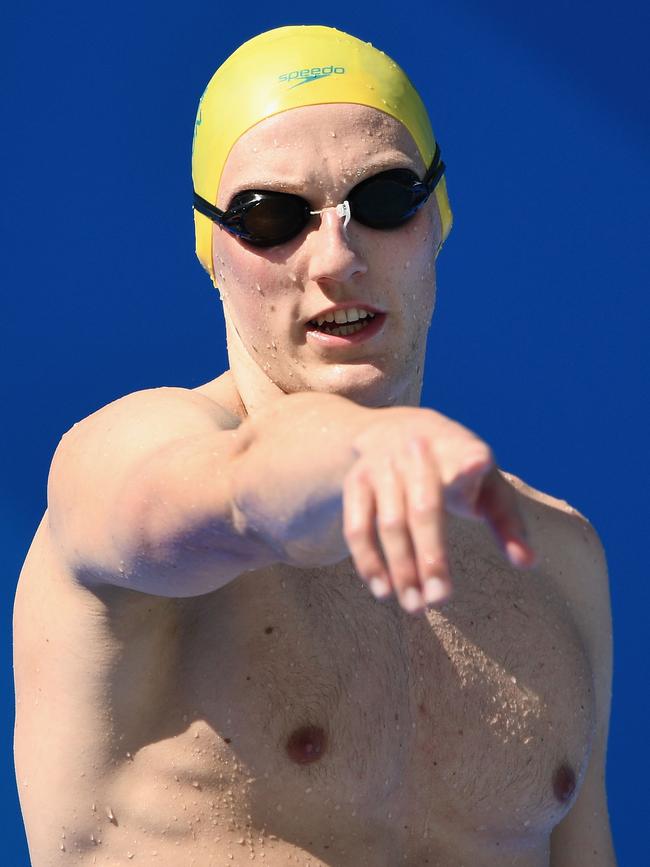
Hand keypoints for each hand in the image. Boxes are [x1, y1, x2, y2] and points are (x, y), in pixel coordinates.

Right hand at [341, 407, 536, 613]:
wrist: (395, 429)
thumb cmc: (455, 468)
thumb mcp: (486, 484)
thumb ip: (508, 523)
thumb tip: (528, 564)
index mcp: (457, 448)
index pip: (466, 456)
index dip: (469, 464)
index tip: (477, 463)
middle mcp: (417, 453)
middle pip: (424, 508)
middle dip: (431, 556)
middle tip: (440, 599)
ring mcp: (382, 466)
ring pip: (390, 524)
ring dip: (402, 569)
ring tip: (415, 606)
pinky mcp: (356, 482)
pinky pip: (358, 527)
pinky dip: (368, 561)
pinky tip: (383, 590)